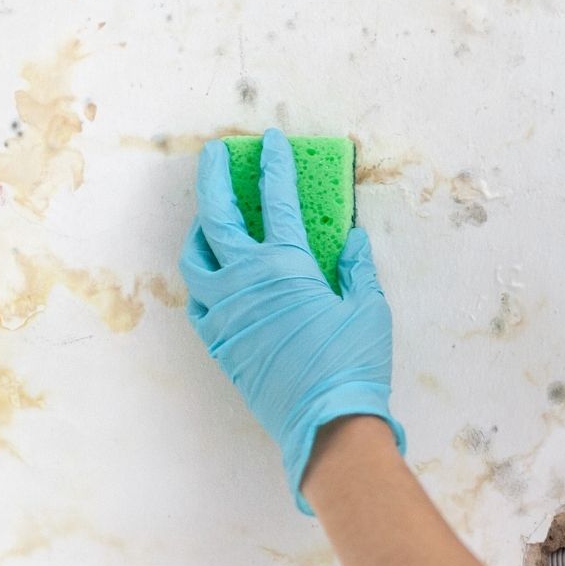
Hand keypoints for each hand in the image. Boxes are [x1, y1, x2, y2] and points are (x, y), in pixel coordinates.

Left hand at [180, 128, 404, 514]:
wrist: (326, 424)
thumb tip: (351, 240)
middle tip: (216, 154)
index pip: (276, 200)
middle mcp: (246, 281)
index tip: (272, 141)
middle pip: (216, 216)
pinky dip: (203, 280)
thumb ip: (357, 268)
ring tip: (210, 219)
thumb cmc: (353, 364)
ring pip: (195, 258)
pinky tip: (214, 277)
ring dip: (200, 230)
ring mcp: (226, 312)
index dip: (275, 165)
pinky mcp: (219, 342)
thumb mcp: (369, 308)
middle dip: (214, 177)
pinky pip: (199, 300)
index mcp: (286, 266)